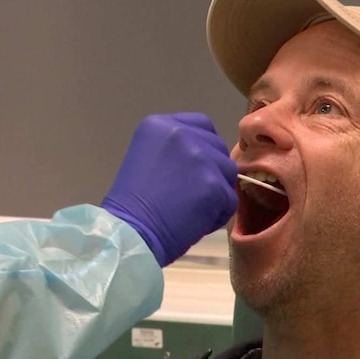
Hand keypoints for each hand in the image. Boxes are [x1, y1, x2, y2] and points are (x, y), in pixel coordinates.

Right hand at [102, 113, 237, 266]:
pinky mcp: (214, 184)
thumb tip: (203, 160)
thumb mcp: (147, 159)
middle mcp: (181, 133)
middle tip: (188, 194)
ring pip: (228, 172)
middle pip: (218, 147)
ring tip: (191, 209)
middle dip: (211, 170)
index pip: (202, 125)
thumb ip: (175, 152)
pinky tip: (195, 222)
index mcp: (160, 125)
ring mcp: (200, 157)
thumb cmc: (131, 206)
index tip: (190, 170)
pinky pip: (230, 199)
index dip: (202, 148)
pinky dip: (218, 214)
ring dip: (217, 192)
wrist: (130, 233)